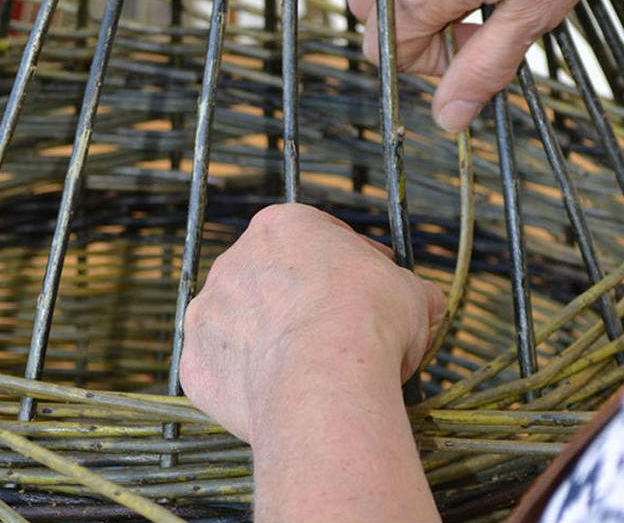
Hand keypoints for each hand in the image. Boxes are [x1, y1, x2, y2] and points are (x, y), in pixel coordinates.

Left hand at [180, 203, 443, 442]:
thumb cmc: (371, 320)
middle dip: (301, 304)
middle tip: (338, 337)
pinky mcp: (195, 362)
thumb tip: (428, 304)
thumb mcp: (412, 295)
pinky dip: (246, 384)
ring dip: (268, 342)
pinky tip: (277, 397)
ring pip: (241, 325)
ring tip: (307, 373)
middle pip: (272, 280)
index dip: (348, 266)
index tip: (369, 292)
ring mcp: (209, 311)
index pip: (317, 238)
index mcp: (284, 225)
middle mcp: (235, 259)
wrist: (323, 377)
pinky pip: (223, 371)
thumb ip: (410, 292)